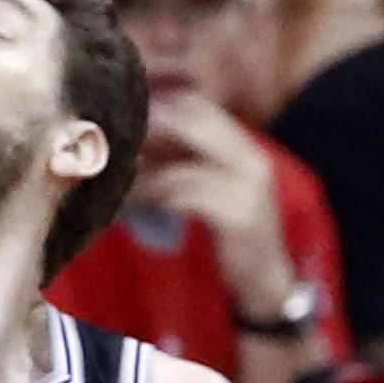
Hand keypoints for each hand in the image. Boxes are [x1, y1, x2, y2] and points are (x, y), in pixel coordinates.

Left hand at [138, 95, 294, 317]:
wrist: (265, 276)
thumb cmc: (231, 230)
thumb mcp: (214, 186)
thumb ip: (186, 160)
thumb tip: (137, 137)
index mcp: (247, 150)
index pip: (202, 109)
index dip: (163, 105)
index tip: (128, 113)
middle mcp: (254, 162)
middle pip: (195, 127)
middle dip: (152, 130)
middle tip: (118, 138)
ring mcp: (250, 189)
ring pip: (185, 168)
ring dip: (147, 173)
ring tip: (122, 178)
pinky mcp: (240, 217)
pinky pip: (188, 197)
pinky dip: (159, 196)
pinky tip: (138, 201)